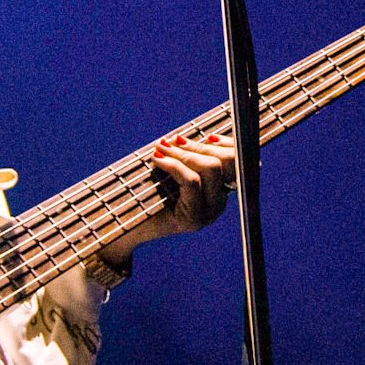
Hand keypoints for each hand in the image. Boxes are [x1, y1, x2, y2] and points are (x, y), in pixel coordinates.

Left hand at [100, 133, 237, 268]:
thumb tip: (180, 137)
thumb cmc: (144, 196)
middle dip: (197, 146)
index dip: (227, 144)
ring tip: (160, 149)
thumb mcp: (167, 172)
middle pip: (225, 162)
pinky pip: (191, 182)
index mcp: (218, 189)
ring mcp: (209, 213)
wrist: (126, 229)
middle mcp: (219, 203)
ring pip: (210, 169)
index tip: (208, 136)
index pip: (239, 162)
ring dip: (183, 153)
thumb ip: (181, 157)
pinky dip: (174, 165)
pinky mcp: (194, 219)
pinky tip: (157, 160)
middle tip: (170, 141)